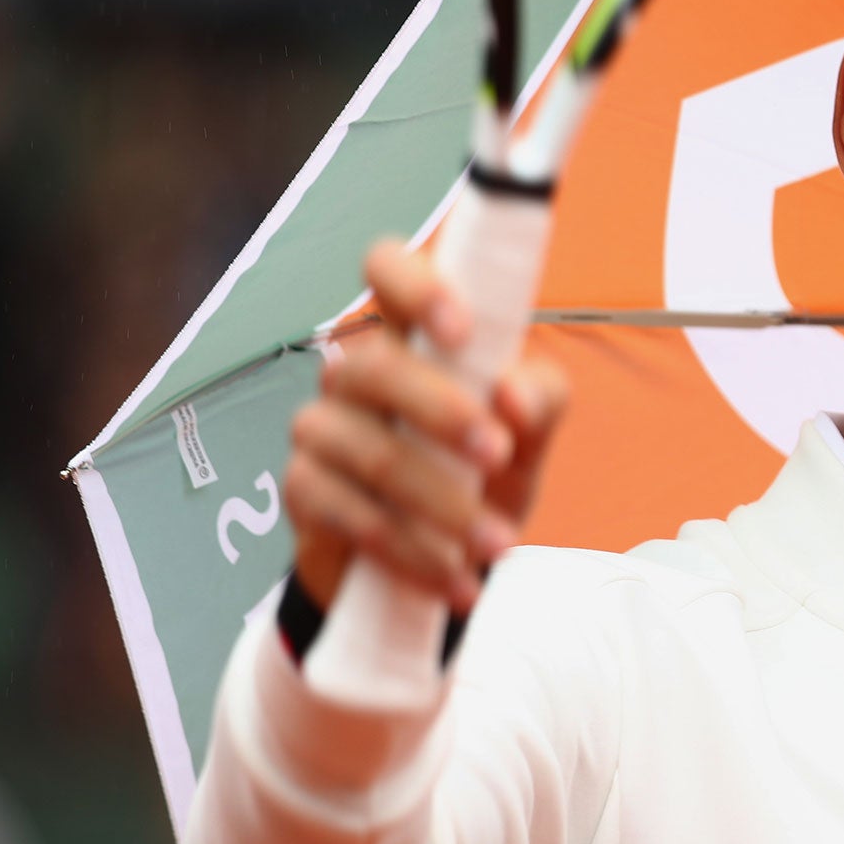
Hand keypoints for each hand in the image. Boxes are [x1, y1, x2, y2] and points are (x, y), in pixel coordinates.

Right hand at [284, 238, 568, 612]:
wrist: (445, 554)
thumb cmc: (488, 464)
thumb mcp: (531, 432)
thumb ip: (539, 400)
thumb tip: (510, 396)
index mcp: (414, 331)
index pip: (387, 267)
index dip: (416, 285)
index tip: (461, 329)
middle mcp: (357, 368)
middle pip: (375, 366)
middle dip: (442, 413)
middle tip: (499, 455)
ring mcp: (321, 427)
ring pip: (367, 451)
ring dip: (441, 503)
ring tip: (499, 543)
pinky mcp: (304, 489)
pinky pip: (349, 514)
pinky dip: (413, 551)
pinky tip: (458, 577)